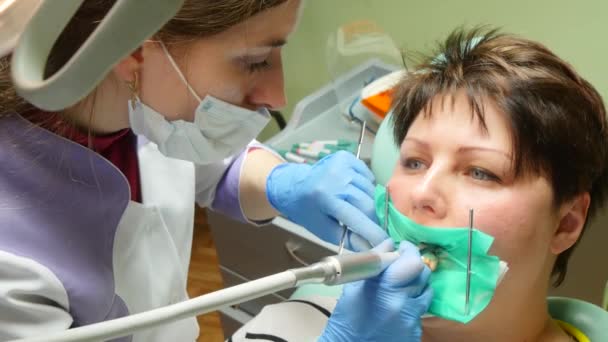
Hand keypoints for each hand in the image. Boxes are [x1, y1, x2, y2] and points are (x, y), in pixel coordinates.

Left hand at [266, 151, 387, 250]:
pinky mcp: (346, 157)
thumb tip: (372, 249)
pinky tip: (354, 192)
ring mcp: (342, 165)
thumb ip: (349, 239)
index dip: (374, 232)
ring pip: (371, 190)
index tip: (387, 243)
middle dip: (375, 219)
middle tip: (376, 228)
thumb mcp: (324, 230)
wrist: (295, 186)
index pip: (358, 218)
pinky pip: (368, 176)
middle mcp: (336, 178)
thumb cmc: (309, 211)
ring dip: (370, 203)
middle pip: (369, 204)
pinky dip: (366, 188)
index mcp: (326, 198)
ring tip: (357, 207)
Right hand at [319, 239, 432, 341]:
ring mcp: (414, 321)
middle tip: (400, 263)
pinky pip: (421, 309)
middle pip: (424, 274)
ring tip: (399, 285)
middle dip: (413, 264)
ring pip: (426, 290)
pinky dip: (412, 302)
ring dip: (415, 283)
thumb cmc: (346, 322)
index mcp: (388, 293)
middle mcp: (406, 306)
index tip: (401, 247)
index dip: (408, 250)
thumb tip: (388, 244)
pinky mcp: (417, 332)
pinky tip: (398, 305)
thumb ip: (372, 265)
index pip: (413, 262)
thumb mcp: (352, 290)